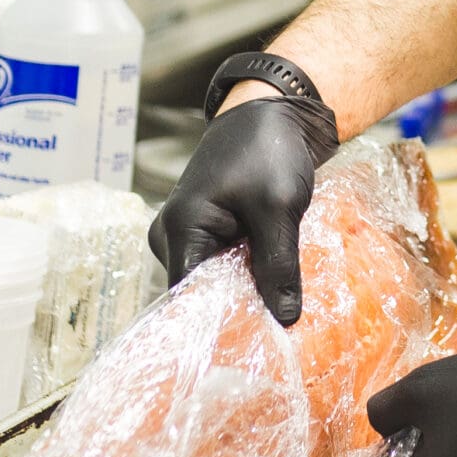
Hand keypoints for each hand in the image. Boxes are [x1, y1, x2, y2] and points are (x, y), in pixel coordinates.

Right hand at [148, 84, 340, 322]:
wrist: (276, 110)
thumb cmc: (269, 150)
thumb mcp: (279, 208)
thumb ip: (278, 265)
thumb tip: (284, 320)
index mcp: (179, 229)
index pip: (189, 297)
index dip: (222, 322)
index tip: (255, 346)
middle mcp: (173, 236)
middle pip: (201, 292)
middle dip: (238, 310)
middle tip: (278, 335)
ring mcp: (189, 234)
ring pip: (217, 280)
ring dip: (249, 292)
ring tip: (283, 314)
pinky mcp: (210, 231)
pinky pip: (226, 265)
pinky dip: (251, 274)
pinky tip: (278, 287)